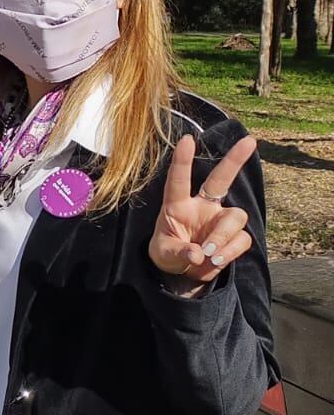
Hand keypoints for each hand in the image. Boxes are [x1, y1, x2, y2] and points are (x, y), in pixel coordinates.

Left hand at [148, 133, 256, 293]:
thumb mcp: (164, 255)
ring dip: (223, 236)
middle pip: (221, 179)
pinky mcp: (235, 236)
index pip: (179, 181)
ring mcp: (220, 220)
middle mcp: (202, 207)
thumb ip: (179, 253)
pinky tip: (216, 261)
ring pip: (236, 217)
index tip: (187, 139)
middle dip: (235, 160)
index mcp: (178, 206)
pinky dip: (230, 252)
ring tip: (210, 254)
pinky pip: (241, 239)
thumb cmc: (169, 254)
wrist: (183, 274)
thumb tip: (197, 255)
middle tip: (250, 141)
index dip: (182, 160)